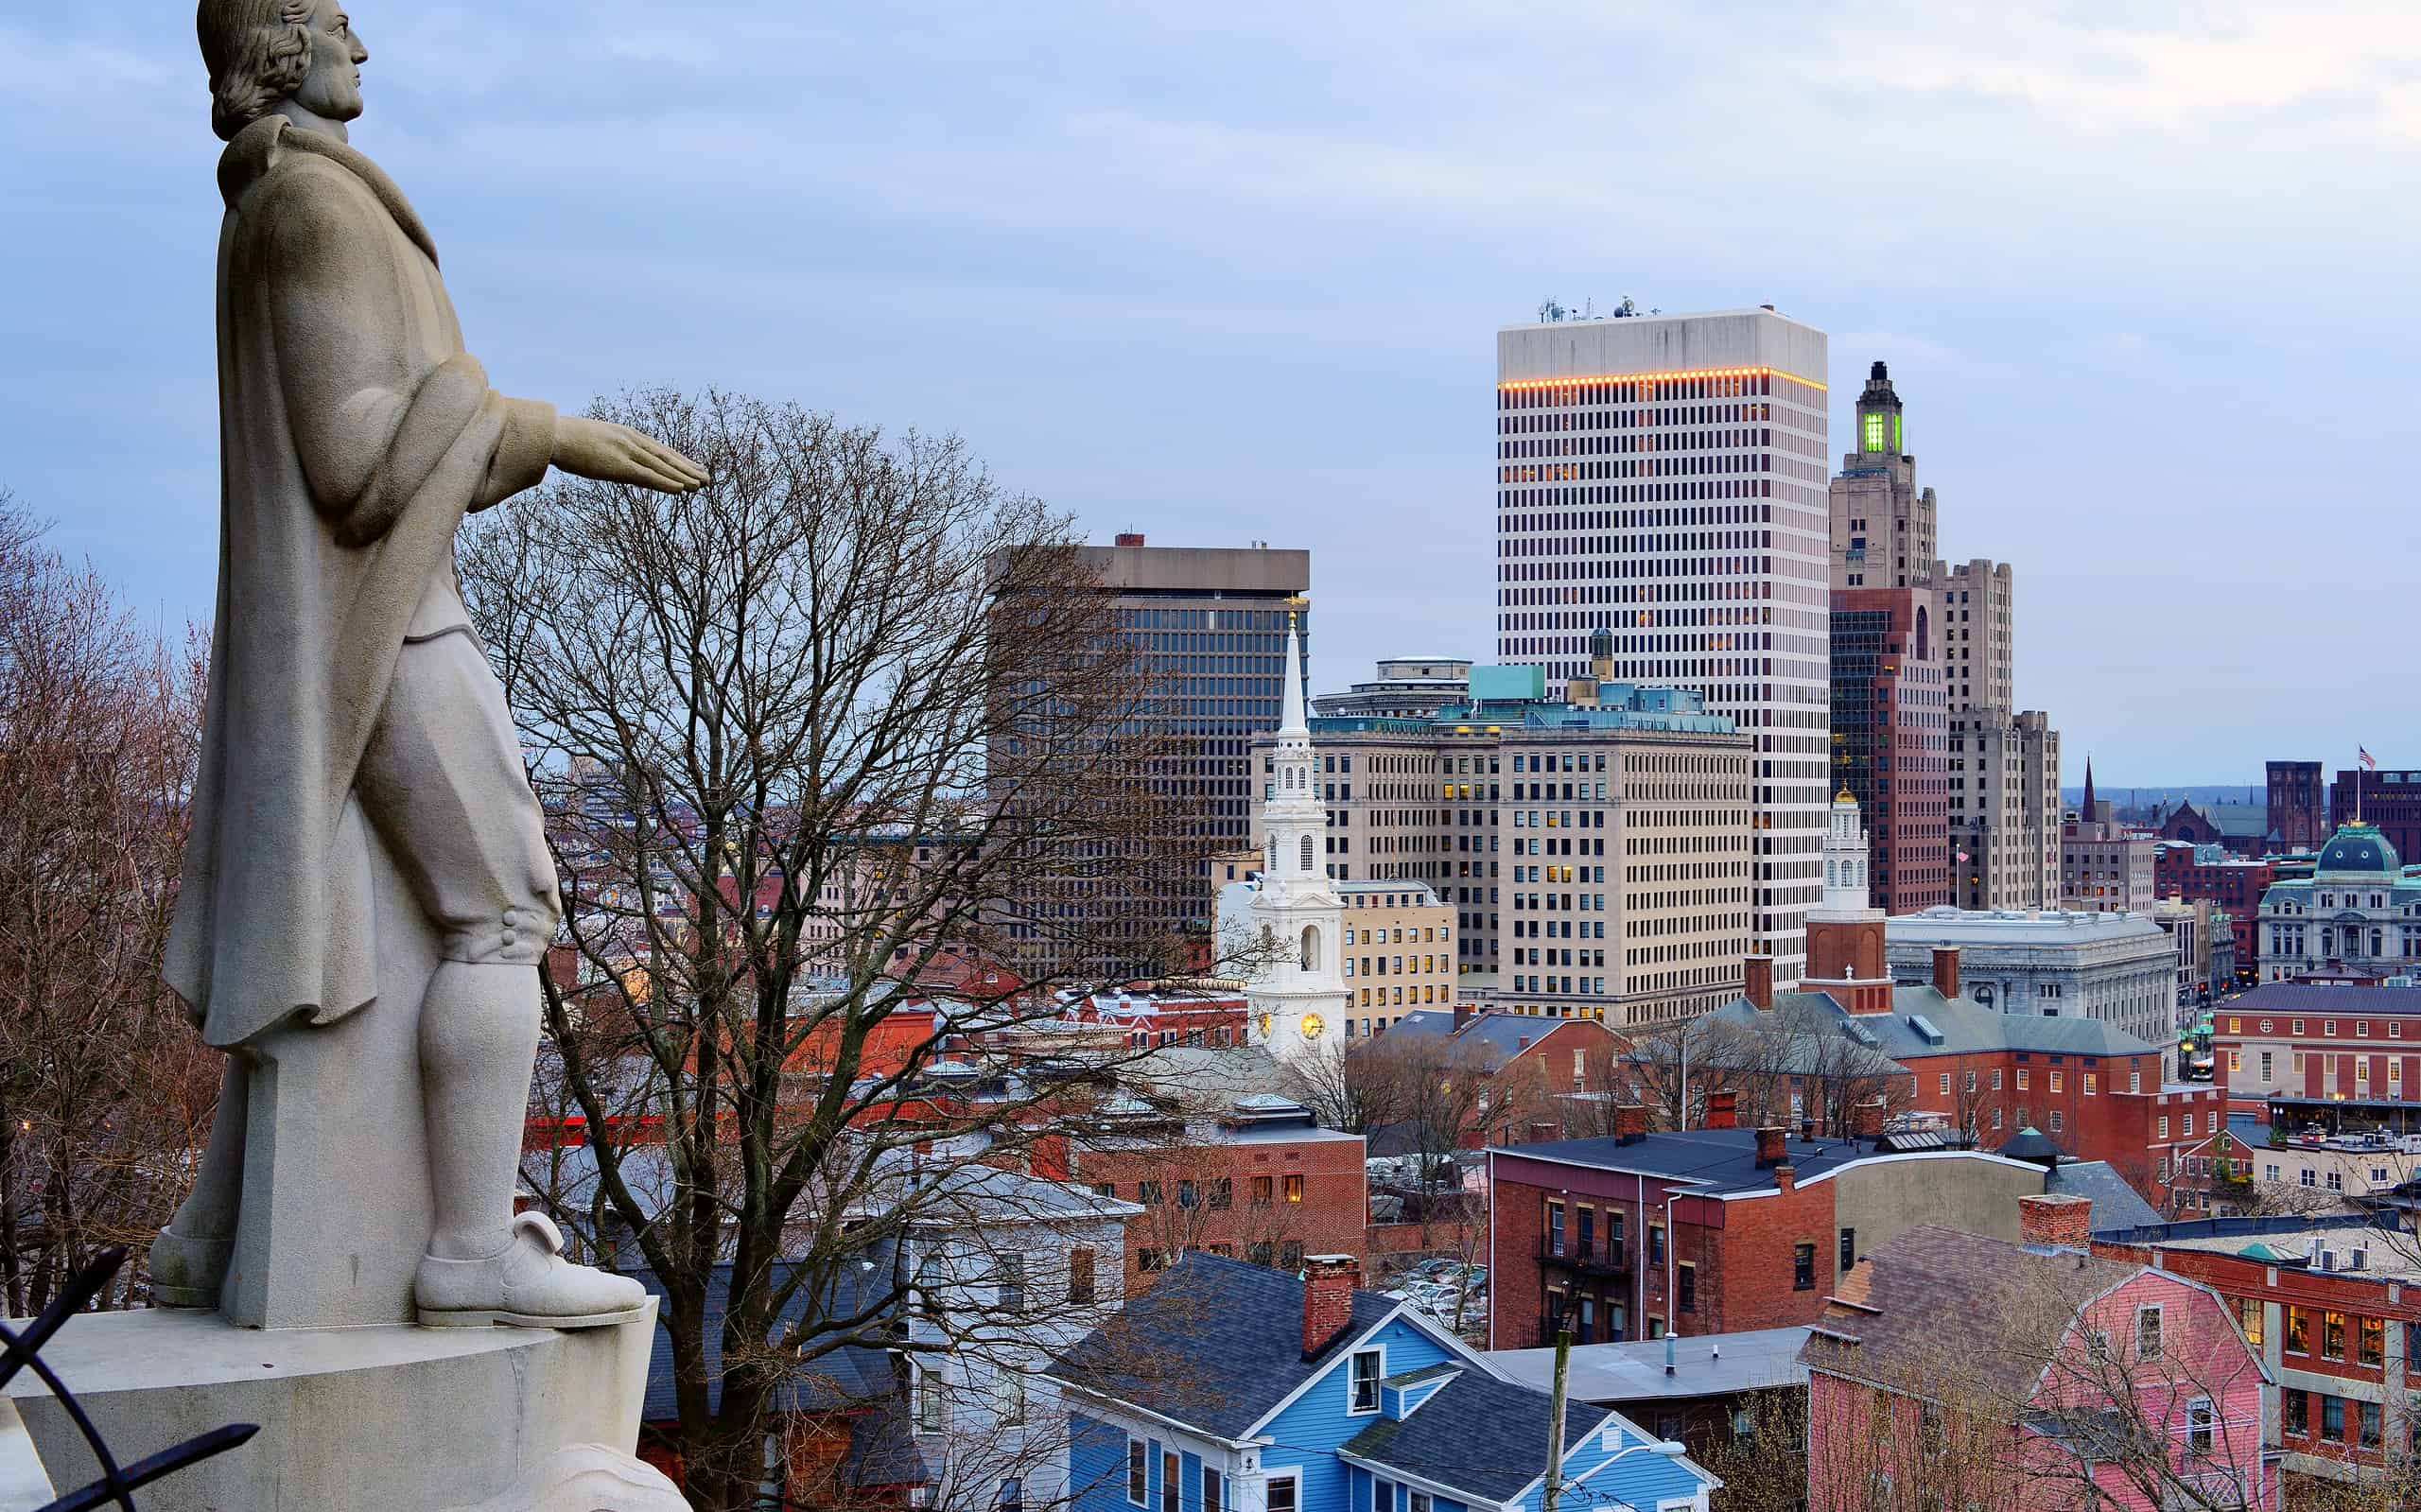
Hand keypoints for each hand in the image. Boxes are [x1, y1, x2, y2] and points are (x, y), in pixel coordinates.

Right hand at [551, 416, 707, 492]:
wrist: (552, 434)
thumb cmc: (566, 438)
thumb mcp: (594, 440)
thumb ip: (608, 448)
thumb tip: (610, 457)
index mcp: (626, 434)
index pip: (659, 448)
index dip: (678, 459)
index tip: (694, 466)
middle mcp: (631, 441)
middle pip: (666, 456)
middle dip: (688, 467)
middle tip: (708, 478)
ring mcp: (626, 452)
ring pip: (662, 467)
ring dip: (684, 477)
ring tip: (702, 485)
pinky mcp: (619, 466)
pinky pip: (649, 476)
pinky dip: (667, 483)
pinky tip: (683, 489)